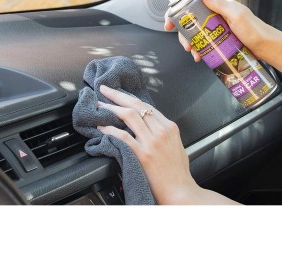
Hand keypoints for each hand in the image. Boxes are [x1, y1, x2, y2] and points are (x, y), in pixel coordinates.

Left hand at [96, 85, 198, 203]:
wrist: (180, 191)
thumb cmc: (178, 173)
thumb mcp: (177, 146)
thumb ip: (165, 134)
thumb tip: (151, 127)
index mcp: (170, 127)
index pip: (147, 106)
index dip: (130, 98)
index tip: (120, 95)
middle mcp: (161, 131)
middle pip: (136, 106)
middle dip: (118, 95)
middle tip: (105, 89)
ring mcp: (152, 142)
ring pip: (129, 116)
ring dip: (111, 109)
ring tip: (100, 106)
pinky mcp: (143, 154)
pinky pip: (123, 136)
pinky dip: (110, 129)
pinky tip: (102, 127)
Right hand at [161, 0, 275, 60]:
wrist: (263, 47)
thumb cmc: (254, 30)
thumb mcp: (237, 15)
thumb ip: (219, 3)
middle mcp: (211, 7)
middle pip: (185, 6)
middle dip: (174, 16)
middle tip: (169, 27)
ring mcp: (211, 21)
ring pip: (189, 25)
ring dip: (184, 37)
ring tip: (189, 48)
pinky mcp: (213, 34)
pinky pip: (198, 38)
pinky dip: (195, 46)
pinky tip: (198, 54)